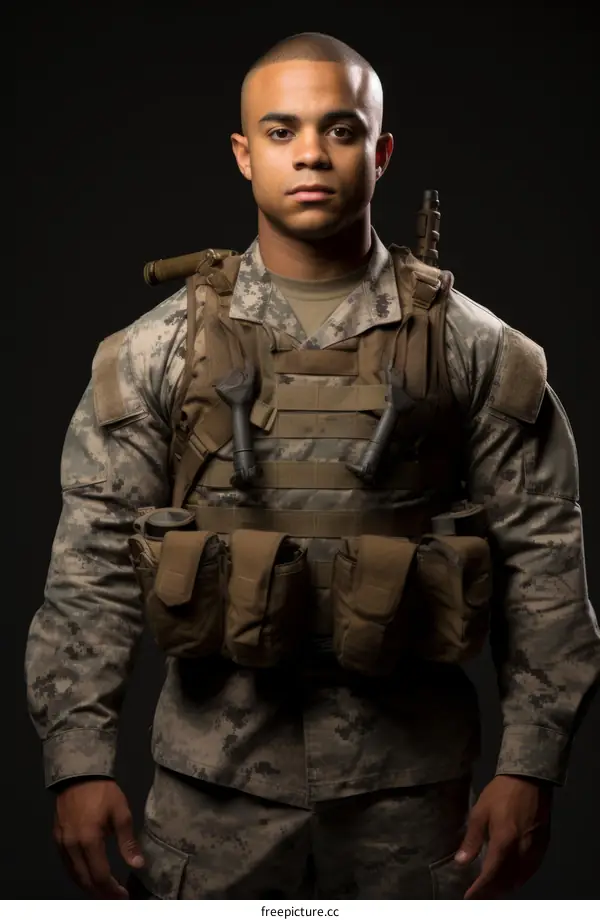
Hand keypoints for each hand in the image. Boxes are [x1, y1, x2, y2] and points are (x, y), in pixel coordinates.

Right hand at [54, 778, 143, 898]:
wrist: (79, 774)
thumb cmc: (103, 792)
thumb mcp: (121, 813)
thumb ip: (128, 842)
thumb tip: (138, 864)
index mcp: (89, 841)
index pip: (100, 876)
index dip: (112, 890)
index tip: (123, 896)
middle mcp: (72, 847)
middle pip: (85, 880)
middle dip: (100, 893)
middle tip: (114, 898)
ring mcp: (62, 844)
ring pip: (74, 875)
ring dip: (88, 887)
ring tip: (103, 892)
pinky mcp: (57, 839)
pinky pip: (67, 865)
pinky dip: (78, 875)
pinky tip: (87, 876)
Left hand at [455, 774, 552, 898]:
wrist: (529, 780)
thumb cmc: (500, 794)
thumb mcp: (480, 813)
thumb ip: (472, 840)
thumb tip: (461, 861)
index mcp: (504, 842)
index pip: (490, 875)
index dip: (479, 890)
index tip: (468, 897)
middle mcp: (521, 852)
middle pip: (506, 882)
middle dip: (491, 891)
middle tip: (477, 894)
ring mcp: (534, 851)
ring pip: (520, 879)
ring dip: (504, 888)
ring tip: (491, 889)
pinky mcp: (543, 847)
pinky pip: (530, 872)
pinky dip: (519, 880)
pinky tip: (511, 879)